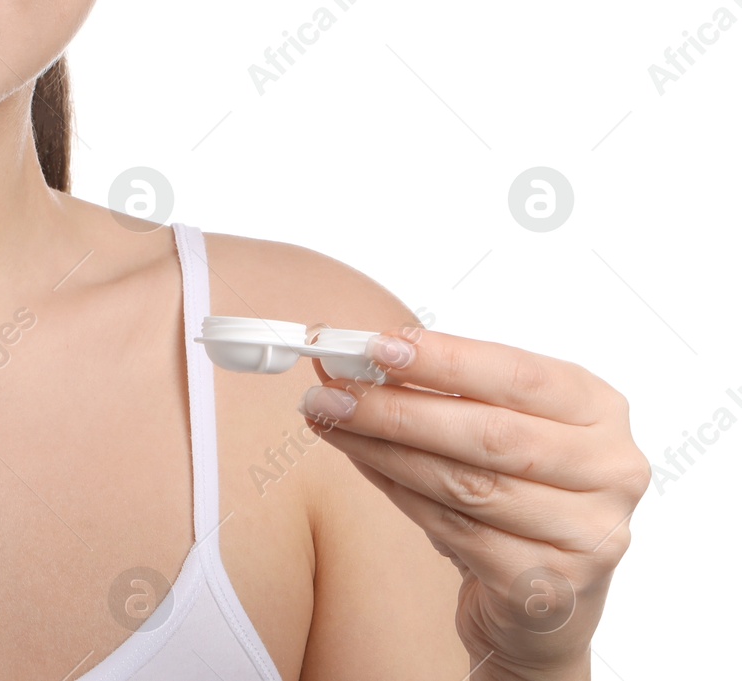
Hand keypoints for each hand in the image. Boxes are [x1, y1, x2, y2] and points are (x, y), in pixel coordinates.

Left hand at [300, 327, 650, 678]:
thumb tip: (347, 353)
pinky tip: (364, 463)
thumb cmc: (514, 485)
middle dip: (398, 407)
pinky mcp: (550, 586)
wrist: (544, 596)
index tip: (377, 345)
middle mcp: (610, 470)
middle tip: (332, 389)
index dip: (446, 359)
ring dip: (385, 448)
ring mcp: (588, 534)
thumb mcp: (492, 421)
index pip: (519, 374)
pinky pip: (456, 529)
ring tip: (331, 420)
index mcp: (599, 411)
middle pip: (489, 432)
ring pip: (466, 483)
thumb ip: (435, 387)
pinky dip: (399, 491)